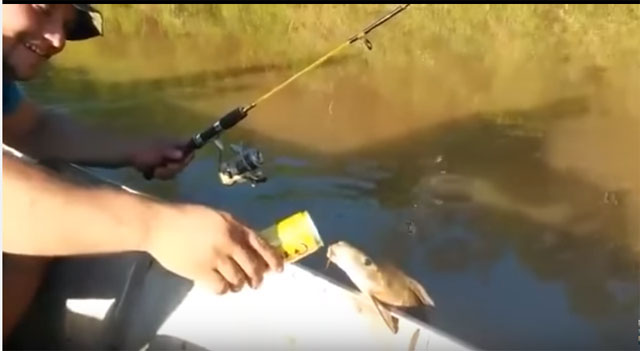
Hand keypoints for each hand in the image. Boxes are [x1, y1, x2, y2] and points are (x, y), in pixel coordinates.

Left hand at [129, 138, 194, 179]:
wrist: (119, 152)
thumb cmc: (140, 152)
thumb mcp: (156, 153)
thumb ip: (170, 153)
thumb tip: (182, 154)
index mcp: (172, 141)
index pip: (189, 146)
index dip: (187, 157)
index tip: (178, 165)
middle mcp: (170, 145)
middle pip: (182, 160)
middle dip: (173, 169)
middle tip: (159, 172)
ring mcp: (161, 153)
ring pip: (171, 167)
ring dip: (163, 173)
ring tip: (152, 173)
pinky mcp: (154, 159)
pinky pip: (161, 169)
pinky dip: (156, 172)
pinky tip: (147, 172)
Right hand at [147, 204, 283, 293]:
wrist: (159, 224)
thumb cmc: (186, 217)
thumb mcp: (216, 217)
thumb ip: (234, 229)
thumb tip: (250, 248)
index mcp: (233, 225)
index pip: (260, 244)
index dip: (272, 258)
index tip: (278, 268)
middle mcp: (229, 241)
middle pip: (252, 266)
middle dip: (256, 277)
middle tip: (255, 282)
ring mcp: (215, 257)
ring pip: (238, 279)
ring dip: (239, 284)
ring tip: (234, 284)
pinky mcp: (201, 271)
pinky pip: (221, 287)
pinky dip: (223, 289)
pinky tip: (219, 284)